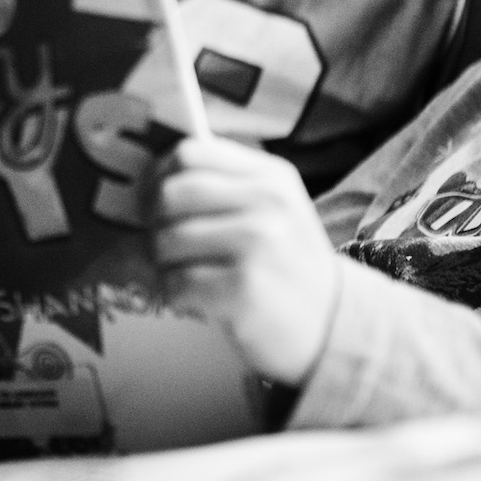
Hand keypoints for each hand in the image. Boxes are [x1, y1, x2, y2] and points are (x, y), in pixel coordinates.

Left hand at [152, 136, 339, 386]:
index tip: (157, 203)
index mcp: (271, 176)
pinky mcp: (245, 289)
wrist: (333, 327)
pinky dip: (176, 296)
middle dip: (155, 225)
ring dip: (164, 266)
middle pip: (170, 195)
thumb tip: (147, 179)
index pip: (190, 153)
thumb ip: (222, 185)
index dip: (159, 177)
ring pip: (166, 240)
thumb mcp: (272, 211)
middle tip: (166, 247)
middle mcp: (268, 203)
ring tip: (189, 275)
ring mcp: (259, 244)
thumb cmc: (285, 267)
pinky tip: (199, 300)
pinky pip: (176, 282)